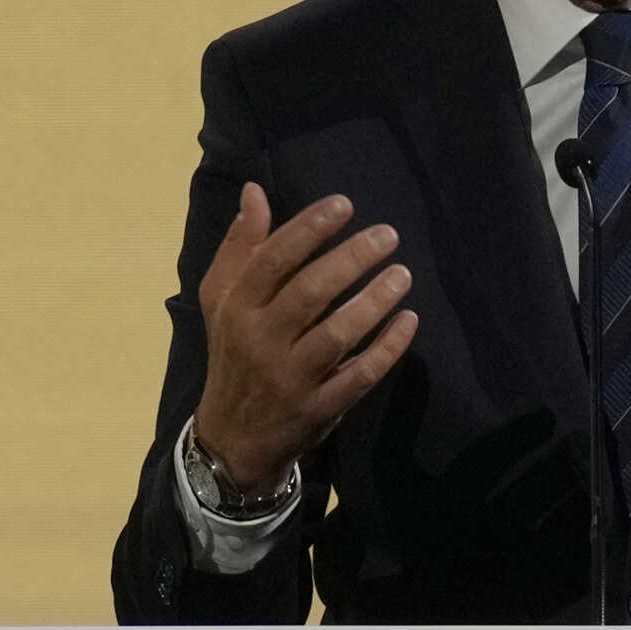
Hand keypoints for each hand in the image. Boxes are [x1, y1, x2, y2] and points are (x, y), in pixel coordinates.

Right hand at [192, 184, 419, 490]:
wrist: (233, 437)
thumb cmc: (234, 352)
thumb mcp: (221, 300)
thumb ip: (240, 247)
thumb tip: (255, 191)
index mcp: (236, 308)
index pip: (272, 260)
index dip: (308, 229)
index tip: (345, 205)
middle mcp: (261, 341)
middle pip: (309, 293)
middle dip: (351, 259)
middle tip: (388, 235)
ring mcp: (291, 378)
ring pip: (337, 335)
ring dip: (374, 301)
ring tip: (403, 273)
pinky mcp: (319, 408)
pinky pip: (359, 376)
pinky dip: (387, 348)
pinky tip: (409, 320)